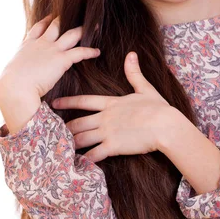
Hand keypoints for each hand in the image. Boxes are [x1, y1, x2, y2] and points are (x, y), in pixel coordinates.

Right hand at [0, 14, 100, 97]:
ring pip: (71, 34)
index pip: (38, 28)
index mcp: (27, 45)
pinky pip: (80, 52)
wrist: (15, 88)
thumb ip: (19, 71)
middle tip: (76, 12)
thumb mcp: (13, 72)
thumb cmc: (11, 85)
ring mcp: (52, 50)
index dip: (46, 20)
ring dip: (83, 30)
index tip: (52, 16)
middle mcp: (40, 43)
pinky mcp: (61, 59)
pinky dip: (90, 51)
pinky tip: (97, 51)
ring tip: (94, 26)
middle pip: (56, 25)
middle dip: (66, 19)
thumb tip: (16, 79)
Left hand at [52, 51, 172, 162]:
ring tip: (60, 149)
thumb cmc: (158, 108)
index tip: (54, 103)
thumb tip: (131, 54)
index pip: (84, 101)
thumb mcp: (145, 88)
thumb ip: (135, 73)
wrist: (166, 125)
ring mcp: (107, 132)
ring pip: (81, 139)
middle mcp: (105, 117)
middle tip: (53, 132)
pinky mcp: (113, 146)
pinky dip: (83, 160)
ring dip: (71, 144)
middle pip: (78, 123)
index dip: (68, 102)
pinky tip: (75, 164)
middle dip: (65, 128)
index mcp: (111, 103)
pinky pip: (93, 155)